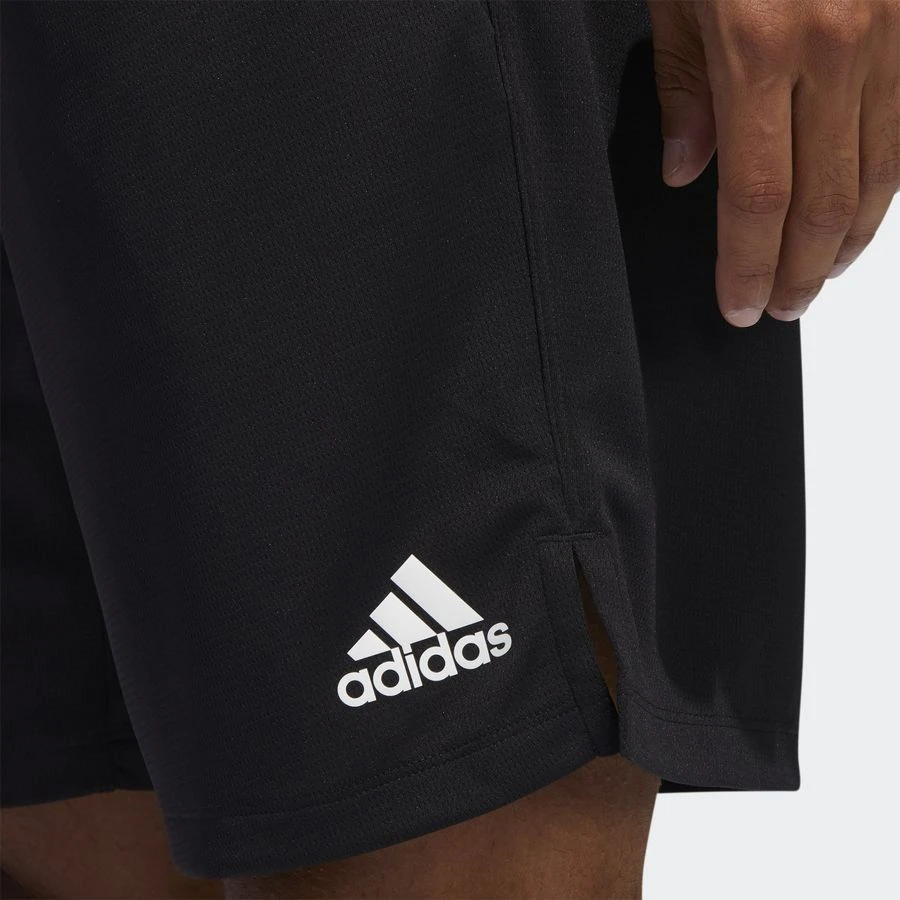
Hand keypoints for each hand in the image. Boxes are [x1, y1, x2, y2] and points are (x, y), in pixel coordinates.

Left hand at [650, 0, 899, 325]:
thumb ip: (683, 87)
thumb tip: (688, 174)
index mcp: (761, 45)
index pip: (756, 197)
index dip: (749, 264)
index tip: (739, 306)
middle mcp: (839, 42)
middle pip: (825, 198)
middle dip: (801, 268)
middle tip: (782, 308)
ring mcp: (895, 26)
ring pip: (883, 168)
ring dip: (851, 235)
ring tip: (822, 272)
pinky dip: (889, 177)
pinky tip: (867, 206)